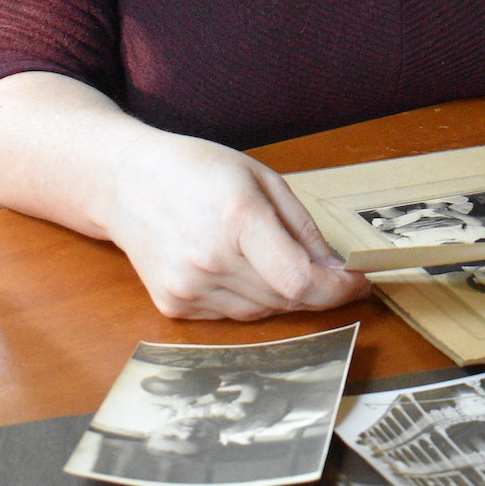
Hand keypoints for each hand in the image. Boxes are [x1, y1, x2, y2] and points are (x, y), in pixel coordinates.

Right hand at [98, 130, 371, 320]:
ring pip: (262, 312)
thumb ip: (302, 228)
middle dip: (317, 289)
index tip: (359, 282)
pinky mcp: (174, 305)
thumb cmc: (198, 170)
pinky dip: (249, 298)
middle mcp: (210, 260)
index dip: (337, 290)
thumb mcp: (262, 178)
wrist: (125, 183)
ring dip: (283, 294)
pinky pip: (232, 314)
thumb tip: (335, 270)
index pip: (300, 281)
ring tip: (270, 256)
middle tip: (328, 270)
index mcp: (238, 220)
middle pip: (285, 299)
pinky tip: (236, 266)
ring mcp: (188, 287)